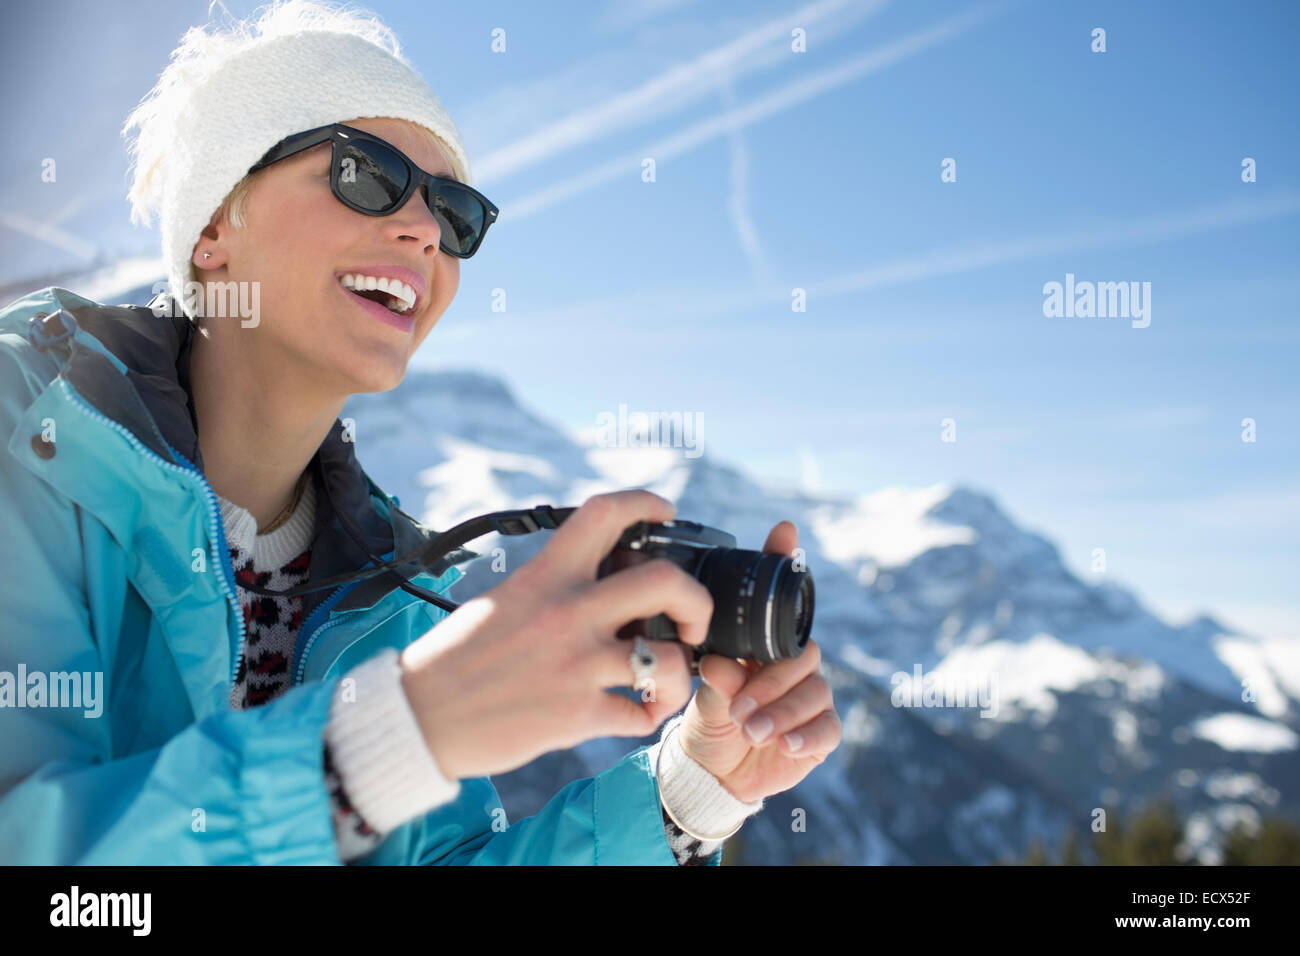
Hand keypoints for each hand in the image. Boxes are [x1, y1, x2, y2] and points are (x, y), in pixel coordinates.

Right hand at [399, 490, 710, 779]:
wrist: (418, 716)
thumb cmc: (459, 658)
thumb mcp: (505, 599)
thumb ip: (556, 585)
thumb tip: (607, 575)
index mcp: (546, 576)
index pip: (605, 514)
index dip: (646, 502)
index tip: (666, 512)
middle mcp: (567, 613)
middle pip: (665, 582)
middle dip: (696, 601)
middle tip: (692, 622)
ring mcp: (576, 666)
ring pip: (669, 660)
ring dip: (679, 673)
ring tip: (666, 679)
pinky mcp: (577, 716)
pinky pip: (642, 716)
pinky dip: (649, 716)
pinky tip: (637, 712)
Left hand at [675, 521, 840, 803]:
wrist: (712, 771)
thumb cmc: (710, 719)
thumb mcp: (705, 695)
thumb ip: (718, 677)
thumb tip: (719, 663)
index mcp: (764, 645)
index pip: (780, 601)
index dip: (785, 563)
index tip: (783, 532)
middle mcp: (793, 665)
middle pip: (802, 656)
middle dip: (770, 682)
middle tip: (738, 707)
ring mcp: (812, 697)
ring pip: (814, 692)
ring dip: (781, 712)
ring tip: (750, 729)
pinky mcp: (821, 734)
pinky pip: (827, 728)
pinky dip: (806, 735)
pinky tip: (785, 744)